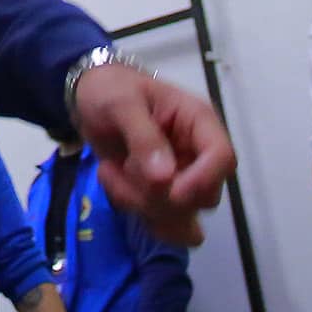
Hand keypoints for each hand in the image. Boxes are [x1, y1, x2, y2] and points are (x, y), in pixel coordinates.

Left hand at [72, 64, 234, 244]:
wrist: (88, 99)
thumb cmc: (110, 89)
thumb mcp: (121, 103)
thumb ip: (143, 136)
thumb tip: (165, 179)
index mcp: (198, 121)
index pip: (223, 158)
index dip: (203, 180)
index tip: (170, 191)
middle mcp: (197, 153)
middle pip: (204, 196)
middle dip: (162, 195)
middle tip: (125, 168)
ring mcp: (182, 177)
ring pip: (181, 215)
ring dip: (141, 203)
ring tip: (110, 172)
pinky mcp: (163, 194)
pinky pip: (161, 222)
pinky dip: (134, 210)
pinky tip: (113, 182)